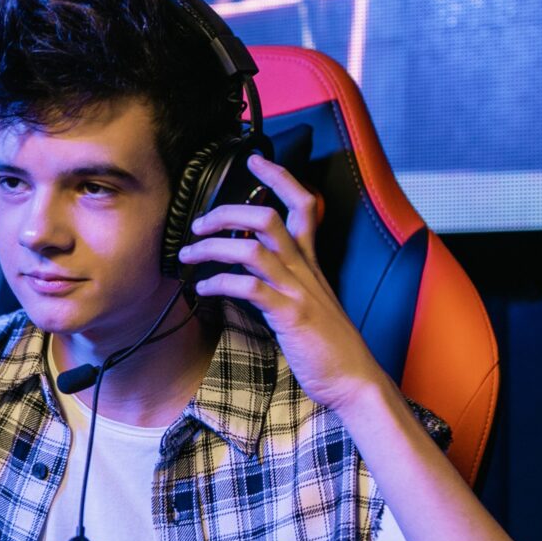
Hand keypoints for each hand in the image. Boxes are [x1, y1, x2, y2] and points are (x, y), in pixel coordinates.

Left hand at [177, 154, 390, 413]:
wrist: (354, 380)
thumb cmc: (326, 346)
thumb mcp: (307, 303)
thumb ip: (282, 282)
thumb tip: (244, 272)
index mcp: (311, 262)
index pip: (303, 204)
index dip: (279, 178)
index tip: (255, 160)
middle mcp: (305, 269)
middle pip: (266, 218)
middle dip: (225, 213)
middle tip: (197, 224)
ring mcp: (298, 290)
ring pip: (252, 248)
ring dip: (212, 247)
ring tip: (187, 254)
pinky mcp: (290, 315)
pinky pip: (249, 288)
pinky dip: (220, 282)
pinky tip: (202, 288)